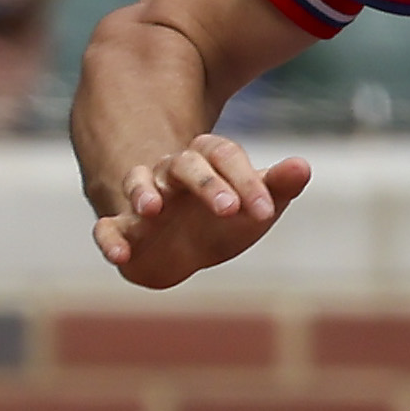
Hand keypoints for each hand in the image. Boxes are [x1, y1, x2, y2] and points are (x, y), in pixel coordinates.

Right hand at [93, 134, 310, 289]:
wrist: (182, 251)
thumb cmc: (224, 219)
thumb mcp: (254, 205)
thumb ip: (277, 187)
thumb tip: (303, 165)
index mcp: (208, 162)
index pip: (225, 155)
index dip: (246, 180)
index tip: (266, 210)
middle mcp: (172, 174)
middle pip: (185, 164)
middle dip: (206, 184)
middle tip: (229, 209)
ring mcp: (143, 200)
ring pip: (138, 182)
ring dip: (143, 192)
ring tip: (153, 208)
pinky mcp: (121, 229)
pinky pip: (106, 228)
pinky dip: (110, 239)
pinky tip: (121, 255)